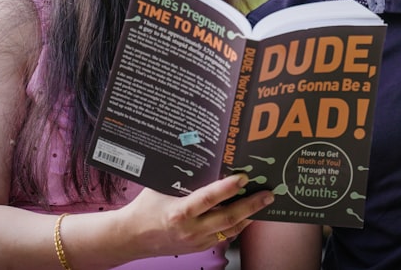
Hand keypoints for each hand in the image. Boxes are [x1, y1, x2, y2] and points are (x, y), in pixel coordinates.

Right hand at [116, 174, 272, 258]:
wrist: (133, 237)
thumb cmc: (146, 207)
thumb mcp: (160, 186)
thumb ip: (181, 175)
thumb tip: (202, 153)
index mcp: (178, 212)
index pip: (207, 199)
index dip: (227, 189)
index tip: (243, 177)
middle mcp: (190, 230)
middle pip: (227, 217)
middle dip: (251, 204)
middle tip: (267, 193)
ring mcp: (196, 241)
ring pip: (230, 228)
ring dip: (250, 215)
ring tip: (264, 202)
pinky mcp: (199, 247)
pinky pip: (225, 235)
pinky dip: (239, 224)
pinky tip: (248, 214)